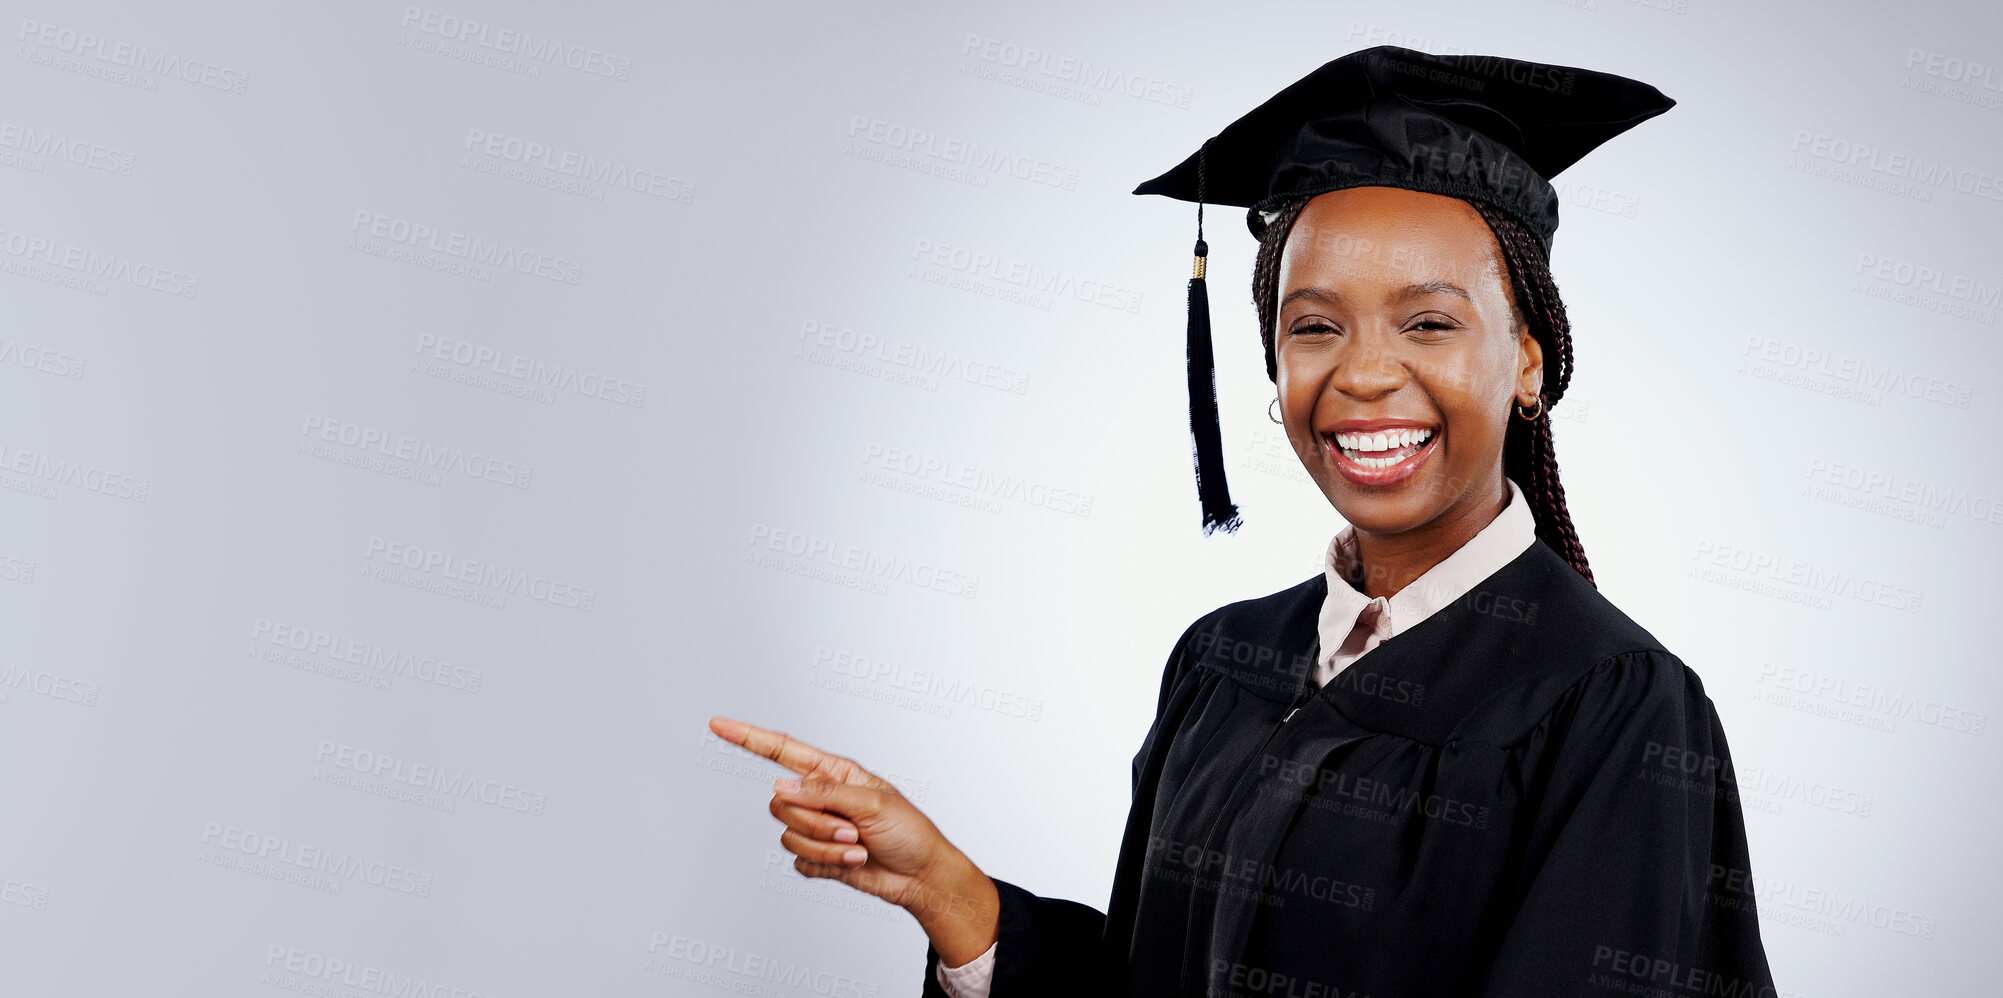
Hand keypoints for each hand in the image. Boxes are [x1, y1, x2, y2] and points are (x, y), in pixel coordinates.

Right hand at [707, 715, 998, 964]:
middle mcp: (819, 797)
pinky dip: (827, 866)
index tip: (718, 724)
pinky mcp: (817, 856)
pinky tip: (851, 863)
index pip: (781, 751)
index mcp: (833, 773)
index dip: (747, 736)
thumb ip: (823, 793)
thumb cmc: (908, 831)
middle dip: (817, 823)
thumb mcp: (872, 802)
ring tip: (858, 848)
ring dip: (827, 848)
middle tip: (853, 830)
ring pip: (789, 836)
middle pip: (782, 805)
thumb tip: (780, 788)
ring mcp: (816, 828)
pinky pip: (799, 861)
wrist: (920, 876)